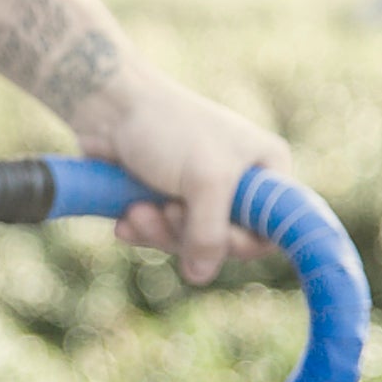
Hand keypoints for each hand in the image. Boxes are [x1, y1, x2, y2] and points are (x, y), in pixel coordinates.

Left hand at [77, 70, 291, 284]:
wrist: (110, 105)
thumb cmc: (168, 128)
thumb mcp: (204, 179)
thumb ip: (210, 232)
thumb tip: (201, 276)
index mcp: (265, 168)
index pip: (271, 228)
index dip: (242, 243)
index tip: (215, 241)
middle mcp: (236, 182)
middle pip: (222, 241)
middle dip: (187, 234)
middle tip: (165, 210)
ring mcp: (196, 192)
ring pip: (185, 241)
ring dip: (158, 233)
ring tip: (137, 211)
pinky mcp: (160, 198)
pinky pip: (157, 234)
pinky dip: (140, 230)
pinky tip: (123, 220)